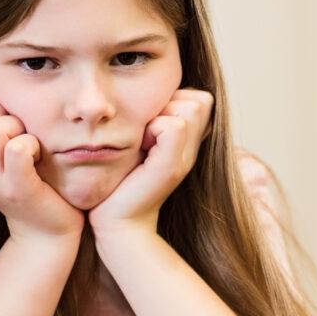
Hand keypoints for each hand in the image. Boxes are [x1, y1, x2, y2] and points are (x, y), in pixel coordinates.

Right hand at [0, 100, 84, 243]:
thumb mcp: (3, 158)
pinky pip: (17, 149)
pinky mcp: (18, 190)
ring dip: (18, 129)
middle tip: (19, 135)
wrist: (47, 234)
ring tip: (30, 146)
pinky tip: (39, 157)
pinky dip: (32, 145)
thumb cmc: (33, 185)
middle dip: (0, 116)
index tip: (4, 127)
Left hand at [89, 88, 213, 234]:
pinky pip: (174, 125)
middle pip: (197, 99)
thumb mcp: (141, 142)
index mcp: (189, 140)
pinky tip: (140, 152)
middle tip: (144, 137)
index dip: (173, 103)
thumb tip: (156, 93)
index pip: (198, 97)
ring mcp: (187, 158)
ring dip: (157, 118)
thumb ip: (155, 118)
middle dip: (167, 107)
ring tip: (142, 145)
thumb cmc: (122, 181)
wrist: (118, 221)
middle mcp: (194, 148)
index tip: (149, 130)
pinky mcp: (173, 166)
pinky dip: (153, 130)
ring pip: (187, 108)